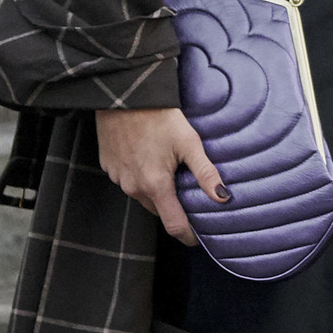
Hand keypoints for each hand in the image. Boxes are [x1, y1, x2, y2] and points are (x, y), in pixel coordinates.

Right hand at [95, 106, 227, 244]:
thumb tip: (224, 198)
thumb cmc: (158, 115)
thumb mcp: (188, 141)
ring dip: (155, 189)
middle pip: (159, 210)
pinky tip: (147, 156)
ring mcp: (118, 178)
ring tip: (167, 168)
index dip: (189, 236)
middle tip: (187, 190)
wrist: (124, 94)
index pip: (174, 226)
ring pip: (143, 195)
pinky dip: (138, 175)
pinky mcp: (108, 166)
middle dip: (173, 207)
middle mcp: (134, 187)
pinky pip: (127, 180)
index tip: (198, 238)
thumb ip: (206, 173)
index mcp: (155, 185)